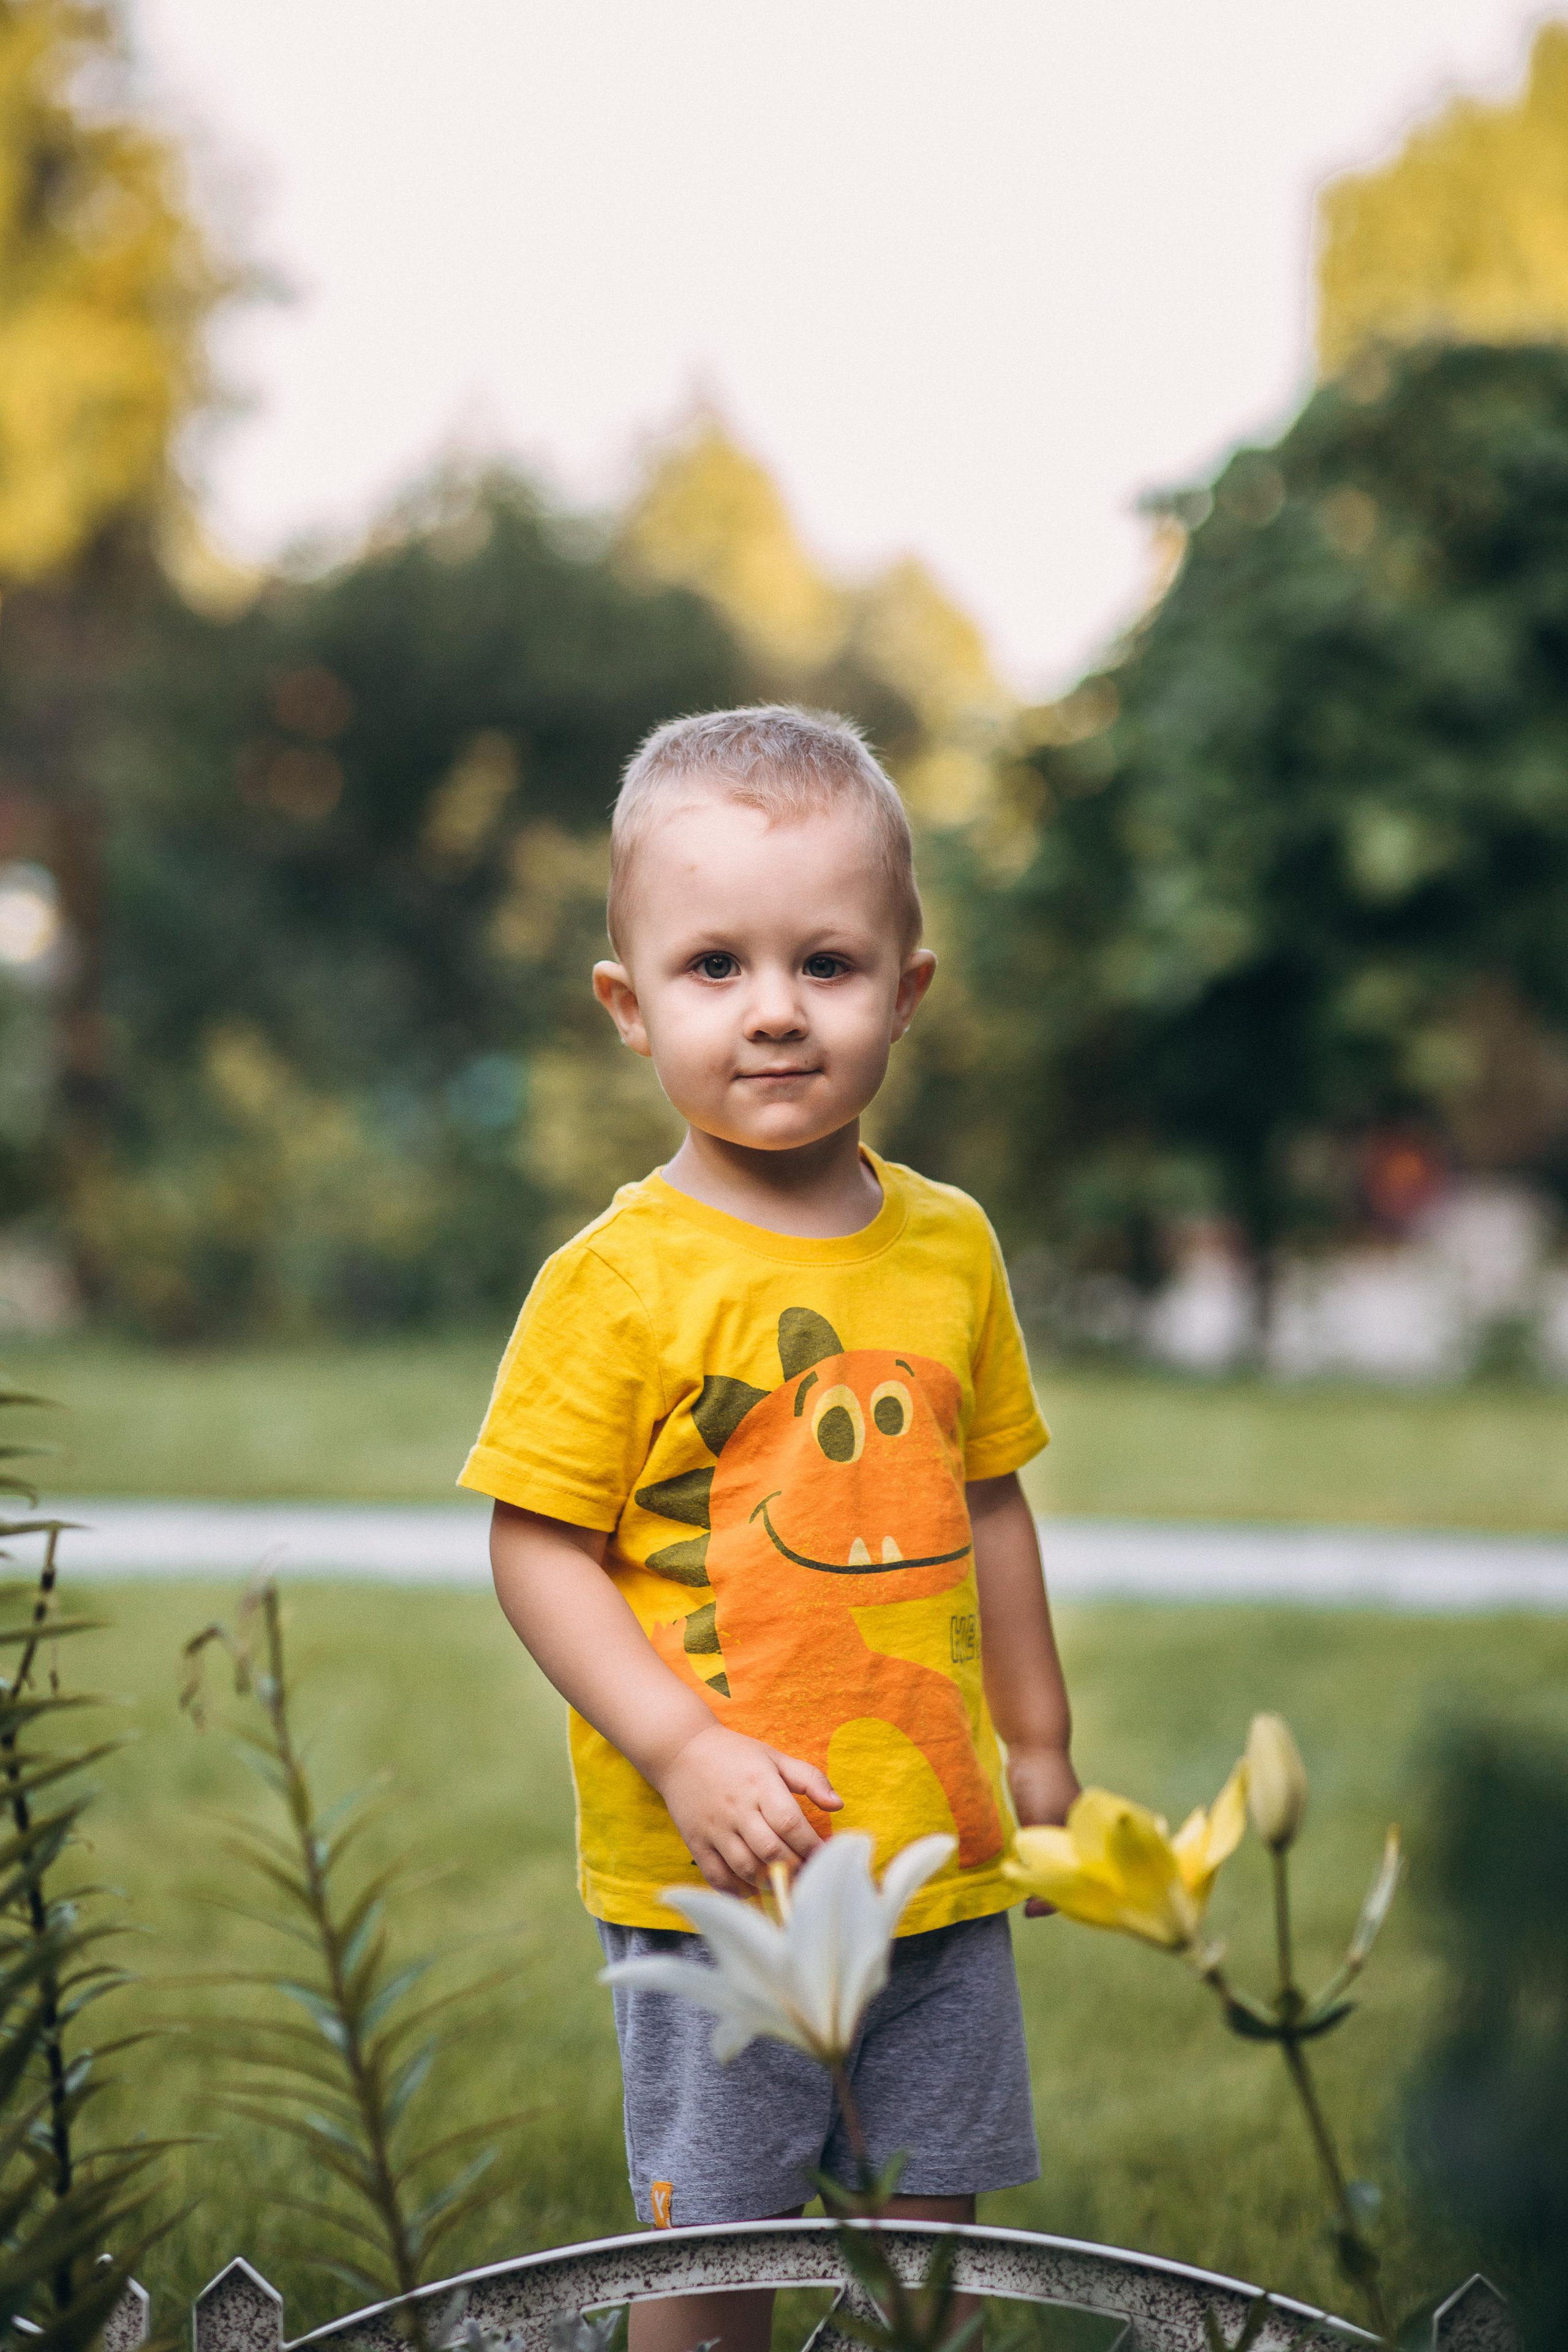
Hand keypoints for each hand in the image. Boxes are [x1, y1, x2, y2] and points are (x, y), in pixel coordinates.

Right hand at [654, 1722, 842, 1895]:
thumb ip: (809, 1779)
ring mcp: (715, 1828)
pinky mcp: (696, 1842)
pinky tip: (752, 1892)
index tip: (825, 1857)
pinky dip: (736, 1891)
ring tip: (786, 1887)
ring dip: (770, 1884)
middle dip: (795, 1869)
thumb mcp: (775, 1757)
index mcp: (761, 1785)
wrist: (680, 1750)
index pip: (790, 1823)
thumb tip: (838, 1805)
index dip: (811, 1846)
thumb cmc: (735, 1755)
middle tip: (809, 1878)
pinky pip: (717, 1876)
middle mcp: (738, 1809)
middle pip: (771, 1851)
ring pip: (746, 1868)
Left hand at [1008, 1743, 1080, 1917]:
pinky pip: (1040, 1849)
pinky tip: (1017, 1869)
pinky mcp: (1044, 1818)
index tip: (1030, 1912)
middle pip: (1067, 1876)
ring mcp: (1060, 1828)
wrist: (1033, 1748)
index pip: (1080, 1883)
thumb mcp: (1041, 1822)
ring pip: (1052, 1864)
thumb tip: (1032, 1890)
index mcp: (1085, 1840)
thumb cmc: (1043, 1784)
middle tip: (1025, 1908)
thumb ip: (1039, 1854)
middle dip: (1049, 1893)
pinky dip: (1032, 1861)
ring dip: (1039, 1878)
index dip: (1056, 1902)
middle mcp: (1076, 1838)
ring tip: (1019, 1892)